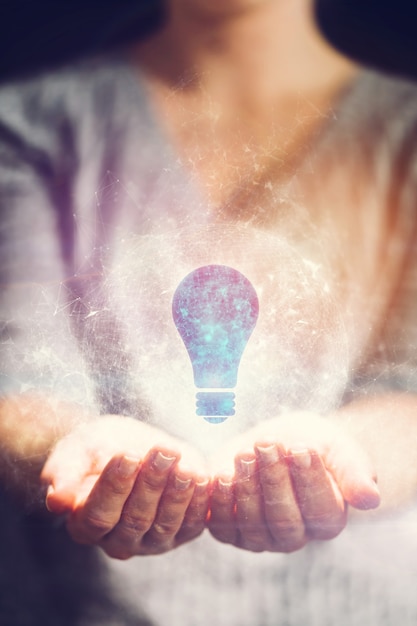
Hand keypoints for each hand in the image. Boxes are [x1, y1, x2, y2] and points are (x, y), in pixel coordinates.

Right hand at [41, 416, 208, 556]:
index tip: (125, 455)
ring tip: (183, 463)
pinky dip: (198, 501)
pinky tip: (202, 475)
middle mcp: (118, 542)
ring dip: (177, 493)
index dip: (114, 485)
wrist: (124, 445)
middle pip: (135, 519)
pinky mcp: (182, 531)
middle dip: (150, 482)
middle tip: (161, 451)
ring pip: (166, 524)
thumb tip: (58, 503)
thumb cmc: (93, 448)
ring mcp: (152, 541)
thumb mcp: (74, 452)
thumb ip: (65, 475)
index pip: (99, 514)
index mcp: (85, 525)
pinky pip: (193, 523)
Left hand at [208, 412, 379, 552]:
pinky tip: (222, 474)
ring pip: (253, 525)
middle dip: (275, 479)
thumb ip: (353, 470)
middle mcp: (295, 536)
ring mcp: (260, 537)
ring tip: (245, 453)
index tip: (302, 447)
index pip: (321, 511)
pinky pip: (223, 525)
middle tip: (268, 443)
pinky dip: (221, 502)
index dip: (310, 480)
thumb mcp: (336, 446)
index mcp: (327, 520)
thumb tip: (370, 500)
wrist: (274, 441)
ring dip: (248, 487)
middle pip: (285, 520)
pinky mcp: (229, 529)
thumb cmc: (310, 442)